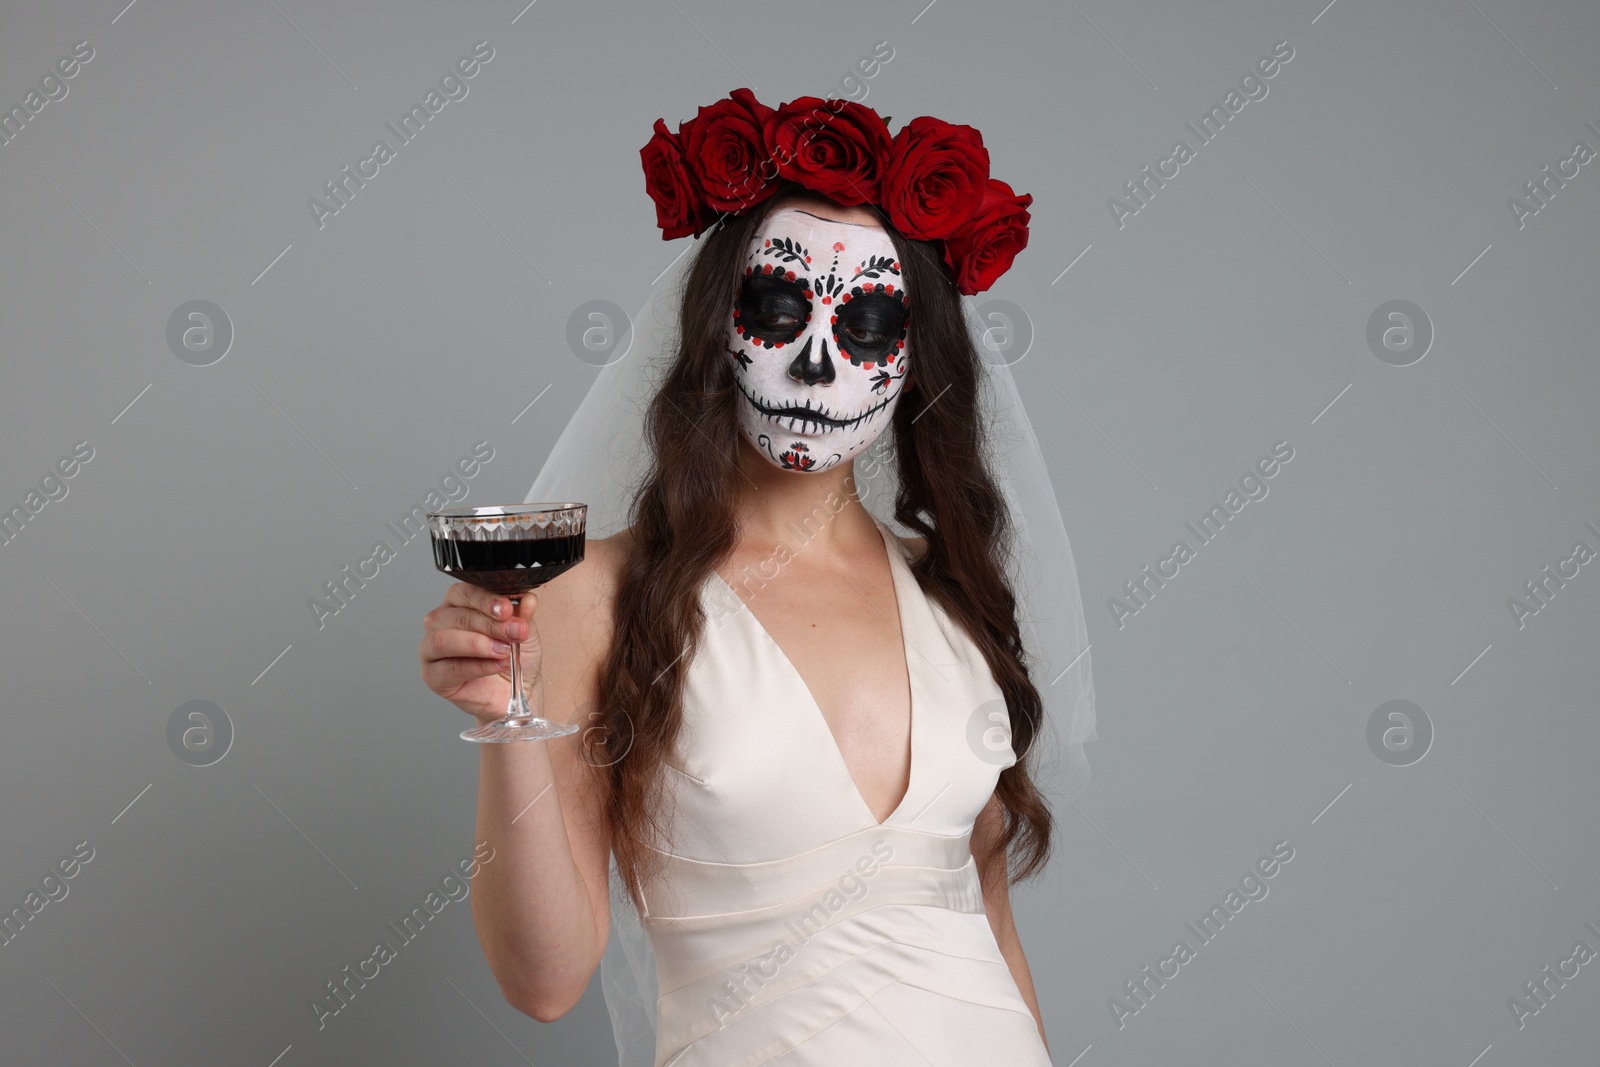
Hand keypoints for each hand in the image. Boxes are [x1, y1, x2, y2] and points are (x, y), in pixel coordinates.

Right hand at [419, 583, 543, 722]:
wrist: (516, 689)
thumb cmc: (513, 654)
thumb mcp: (523, 629)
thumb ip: (523, 613)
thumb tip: (528, 600)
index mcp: (457, 604)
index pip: (462, 592)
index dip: (485, 599)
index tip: (507, 609)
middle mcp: (439, 623)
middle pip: (456, 616)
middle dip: (489, 624)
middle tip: (514, 632)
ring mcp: (431, 650)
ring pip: (444, 640)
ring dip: (478, 644)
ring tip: (505, 650)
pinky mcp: (433, 676)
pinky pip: (451, 668)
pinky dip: (479, 666)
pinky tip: (499, 665)